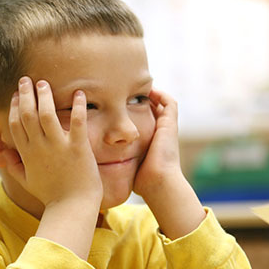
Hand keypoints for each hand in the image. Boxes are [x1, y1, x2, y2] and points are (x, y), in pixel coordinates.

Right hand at [4, 77, 101, 208]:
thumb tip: (4, 156)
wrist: (71, 208)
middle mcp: (39, 148)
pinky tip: (79, 93)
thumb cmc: (51, 197)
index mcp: (27, 154)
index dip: (14, 107)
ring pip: (46, 114)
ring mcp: (58, 147)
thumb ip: (14, 167)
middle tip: (26, 80)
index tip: (16, 96)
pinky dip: (77, 106)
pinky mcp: (77, 148)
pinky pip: (76, 122)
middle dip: (25, 95)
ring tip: (44, 84)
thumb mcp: (27, 182)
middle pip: (27, 114)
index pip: (15, 124)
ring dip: (44, 96)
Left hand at [132, 89, 204, 238]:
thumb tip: (98, 166)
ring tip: (138, 86)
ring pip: (163, 104)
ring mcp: (168, 128)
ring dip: (152, 94)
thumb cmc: (142, 180)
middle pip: (154, 110)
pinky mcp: (171, 125)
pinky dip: (161, 94)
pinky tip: (148, 89)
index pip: (144, 121)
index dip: (134, 112)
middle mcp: (161, 133)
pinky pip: (170, 103)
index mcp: (151, 141)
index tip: (119, 104)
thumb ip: (118, 162)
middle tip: (127, 90)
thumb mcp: (127, 166)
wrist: (158, 183)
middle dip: (141, 100)